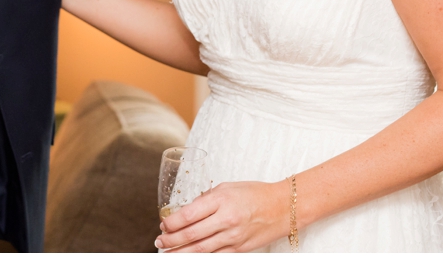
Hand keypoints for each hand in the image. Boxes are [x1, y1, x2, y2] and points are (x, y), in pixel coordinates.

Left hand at [156, 180, 289, 252]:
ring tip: (166, 253)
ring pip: (201, 250)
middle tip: (159, 241)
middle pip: (192, 235)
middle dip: (171, 240)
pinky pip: (216, 257)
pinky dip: (201, 259)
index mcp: (221, 200)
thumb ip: (207, 199)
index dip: (172, 223)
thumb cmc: (255, 193)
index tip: (163, 225)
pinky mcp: (240, 249)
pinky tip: (190, 258)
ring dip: (181, 253)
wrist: (283, 207)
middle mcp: (226, 219)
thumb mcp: (228, 187)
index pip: (189, 215)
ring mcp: (233, 237)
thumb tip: (186, 211)